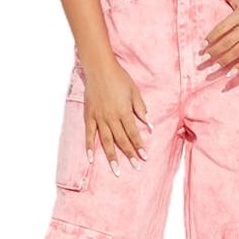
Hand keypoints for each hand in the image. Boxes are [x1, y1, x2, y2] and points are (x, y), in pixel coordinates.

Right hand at [82, 59, 150, 176]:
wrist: (100, 68)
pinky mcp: (89, 115)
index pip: (133, 134)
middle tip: (136, 167)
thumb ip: (141, 109)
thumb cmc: (119, 78)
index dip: (139, 146)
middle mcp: (111, 117)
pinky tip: (91, 158)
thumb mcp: (135, 92)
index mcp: (124, 112)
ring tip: (116, 170)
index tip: (144, 157)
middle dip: (129, 154)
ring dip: (111, 156)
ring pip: (106, 141)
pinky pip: (89, 134)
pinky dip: (89, 146)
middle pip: (121, 140)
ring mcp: (99, 118)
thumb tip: (149, 125)